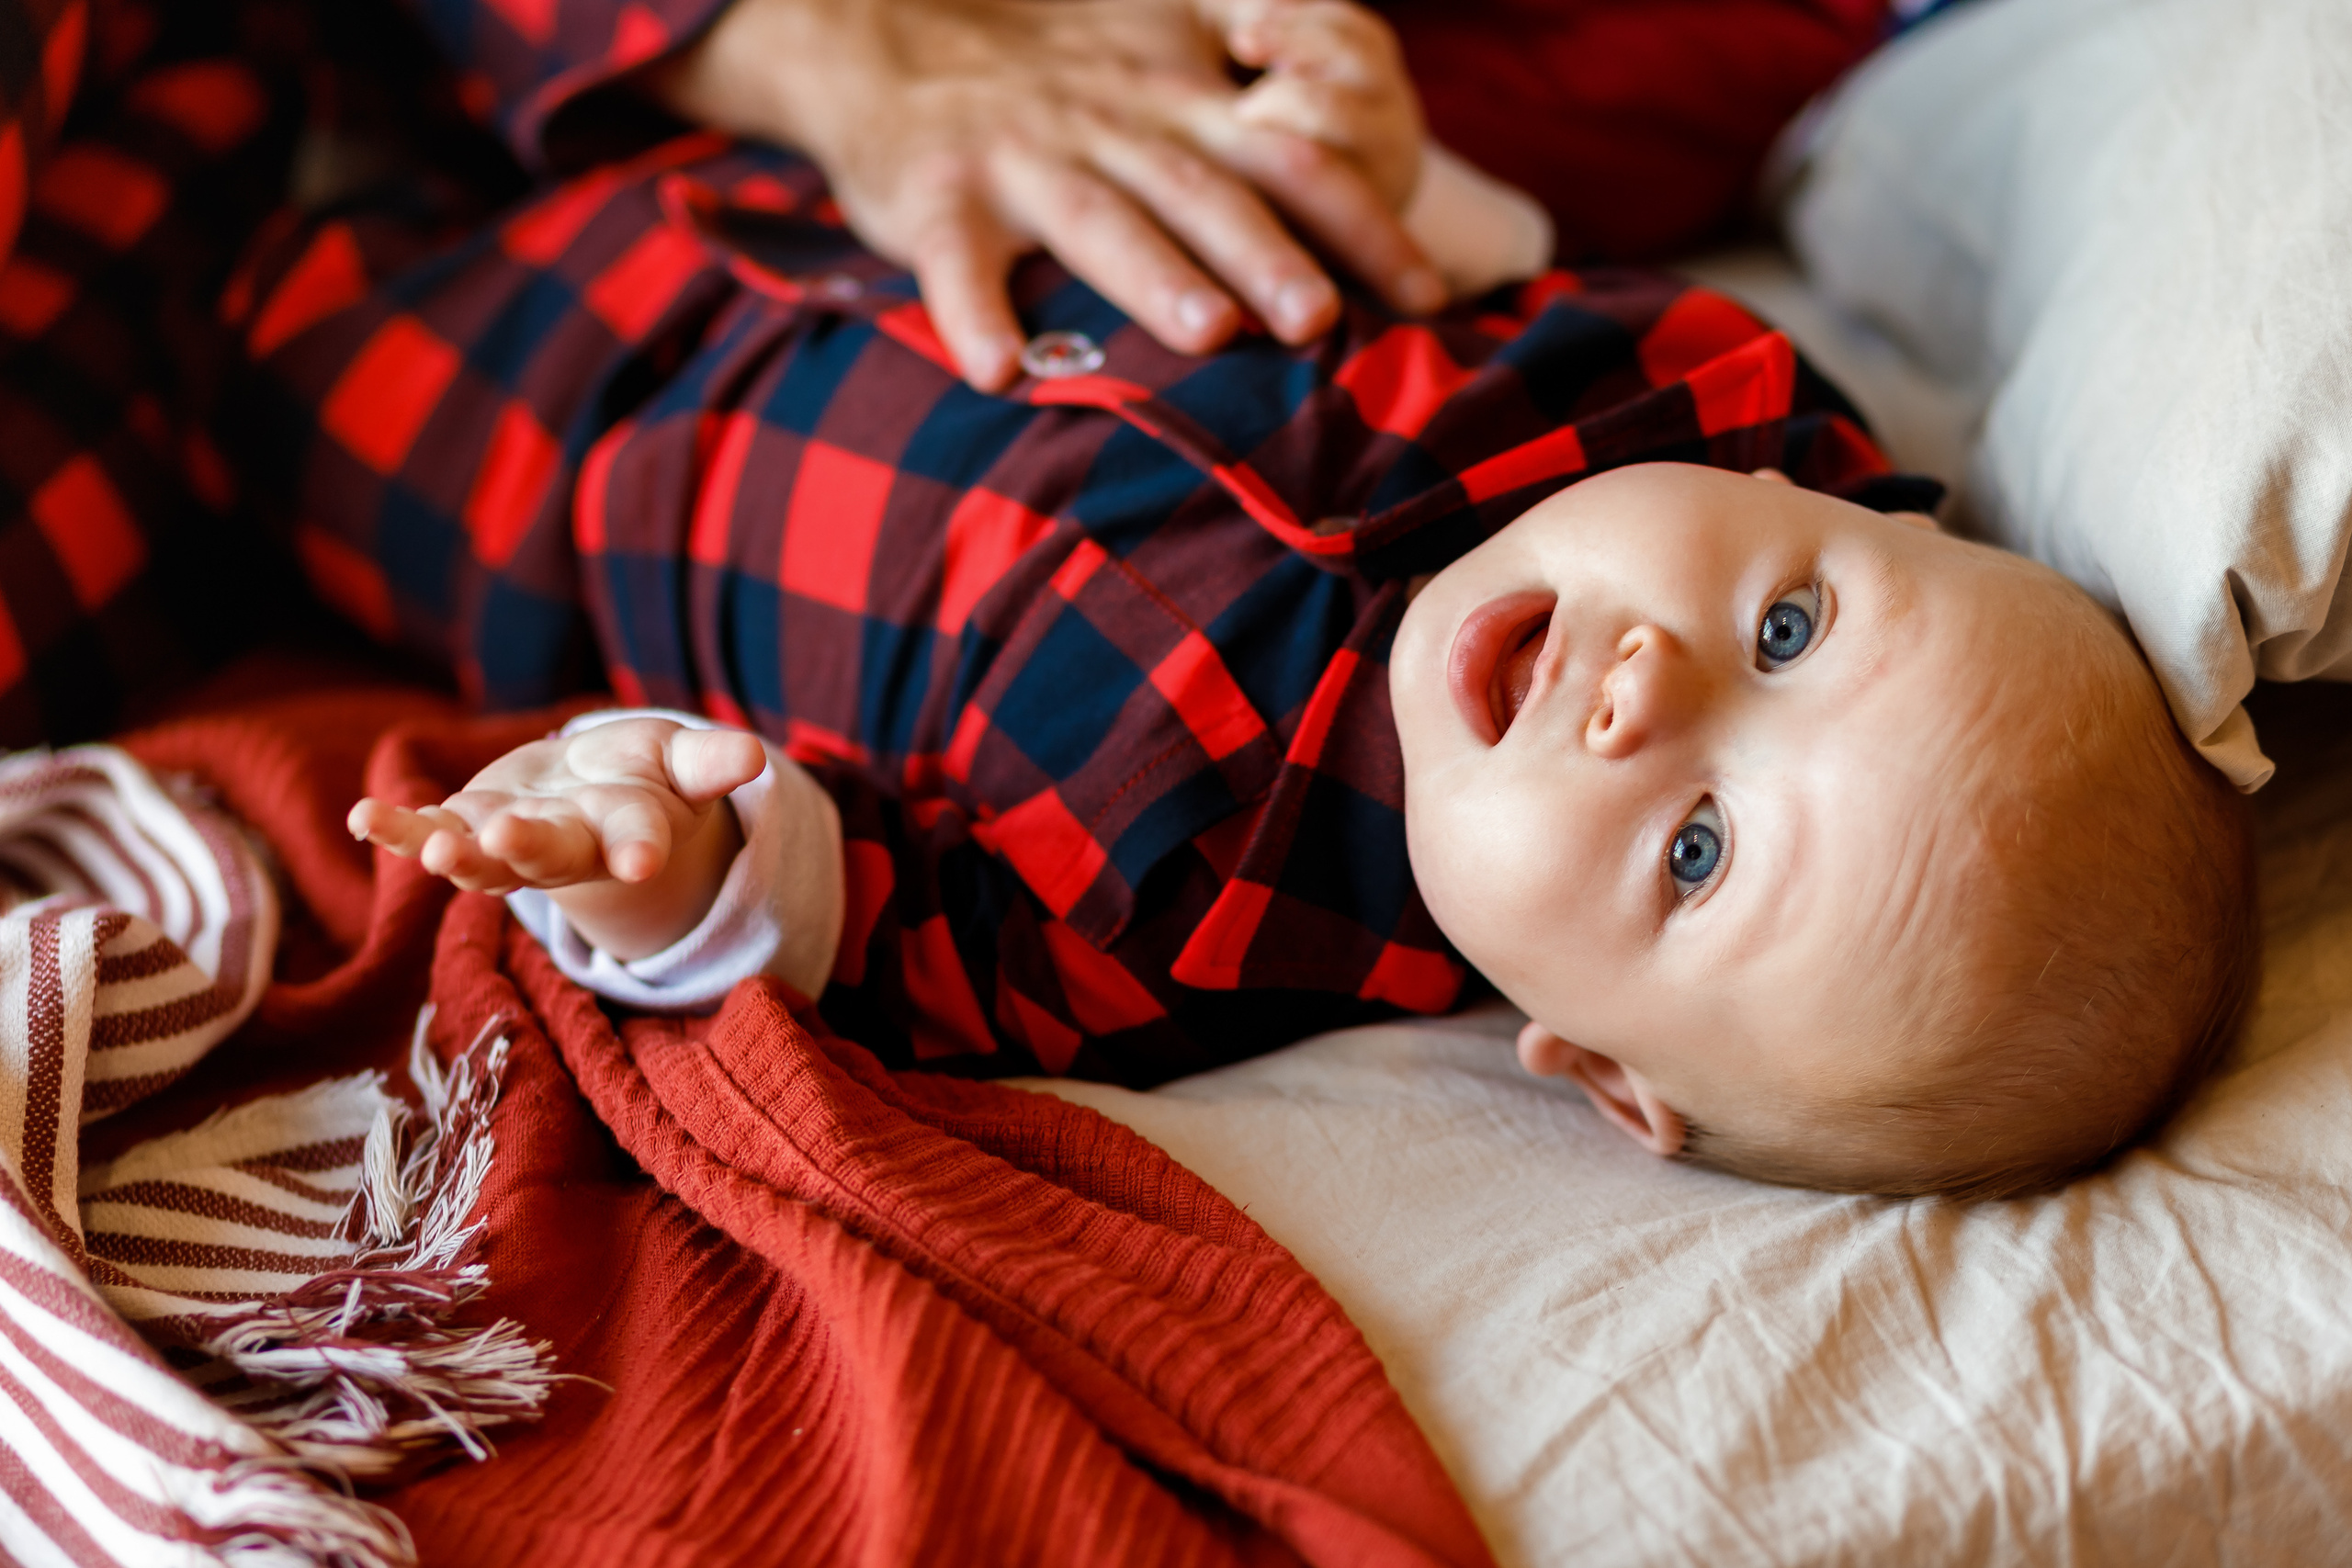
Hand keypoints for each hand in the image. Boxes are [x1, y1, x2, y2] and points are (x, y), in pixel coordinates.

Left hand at [348, 718, 767, 959]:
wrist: (590, 796)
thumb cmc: (643, 776)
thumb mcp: (681, 761)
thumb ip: (709, 763)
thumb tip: (755, 753)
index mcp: (626, 831)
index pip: (636, 841)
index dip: (639, 852)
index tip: (642, 865)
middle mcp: (566, 848)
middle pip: (548, 855)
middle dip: (527, 848)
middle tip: (506, 839)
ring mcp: (509, 844)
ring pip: (481, 862)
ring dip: (455, 856)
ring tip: (430, 852)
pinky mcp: (464, 829)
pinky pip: (426, 835)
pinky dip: (395, 831)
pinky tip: (363, 818)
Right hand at [647, 0, 1446, 388]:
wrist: (882, 28)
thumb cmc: (1047, 61)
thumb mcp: (1160, 42)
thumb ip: (1250, 94)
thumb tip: (1354, 165)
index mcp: (1177, 105)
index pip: (1293, 158)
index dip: (1365, 222)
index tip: (1432, 299)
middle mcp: (1112, 129)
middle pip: (1204, 189)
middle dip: (1269, 253)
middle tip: (1323, 320)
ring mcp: (1022, 161)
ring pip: (1096, 217)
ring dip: (1150, 275)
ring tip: (1205, 335)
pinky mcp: (934, 195)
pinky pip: (951, 257)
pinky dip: (967, 312)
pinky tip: (994, 370)